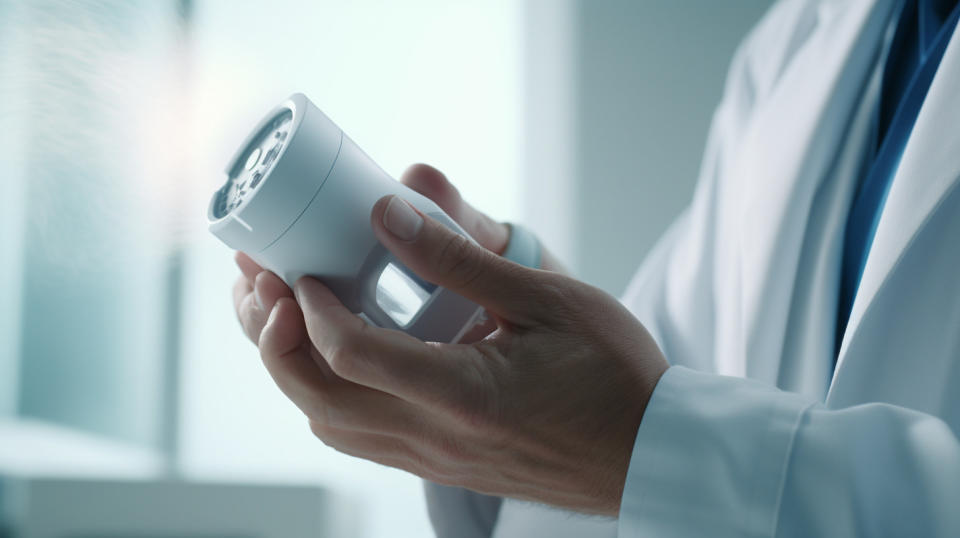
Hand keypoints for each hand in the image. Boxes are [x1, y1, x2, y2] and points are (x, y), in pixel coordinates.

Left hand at [232, 165, 667, 514]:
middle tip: (261, 284)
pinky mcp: (441, 464)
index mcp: (466, 394)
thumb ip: (461, 257)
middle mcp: (437, 437)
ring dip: (291, 369)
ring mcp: (435, 458)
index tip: (298, 266)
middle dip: (273, 340)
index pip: (351, 355)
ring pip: (330, 423)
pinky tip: (335, 354)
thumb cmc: (613, 374)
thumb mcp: (548, 299)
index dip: (308, 307)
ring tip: (282, 313)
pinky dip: (328, 393)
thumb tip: (388, 212)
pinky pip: (360, 436)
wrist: (649, 450)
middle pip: (318, 399)